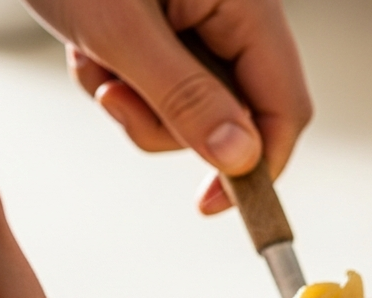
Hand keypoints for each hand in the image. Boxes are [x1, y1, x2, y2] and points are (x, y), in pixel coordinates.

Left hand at [24, 0, 312, 214]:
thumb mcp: (122, 33)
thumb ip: (186, 97)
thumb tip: (241, 159)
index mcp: (247, 6)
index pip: (284, 105)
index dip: (259, 165)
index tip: (214, 205)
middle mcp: (234, 17)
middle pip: (232, 116)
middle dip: (165, 123)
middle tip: (112, 97)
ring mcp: (200, 26)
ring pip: (187, 111)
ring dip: (132, 104)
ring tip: (92, 59)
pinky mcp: (167, 33)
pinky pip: (156, 90)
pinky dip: (117, 83)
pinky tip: (86, 47)